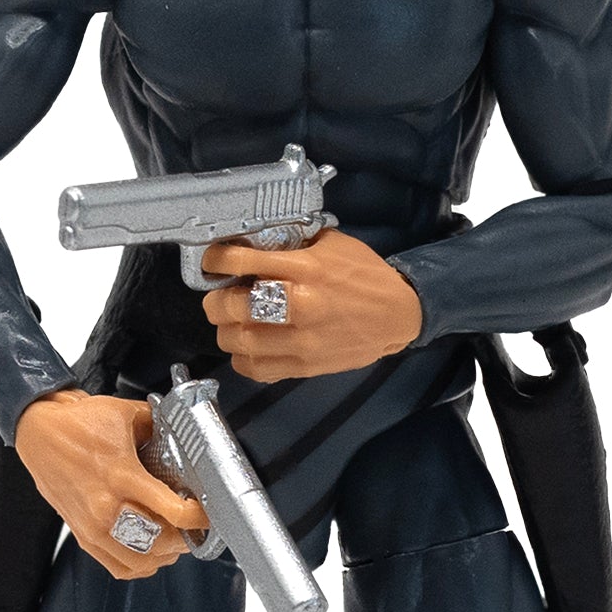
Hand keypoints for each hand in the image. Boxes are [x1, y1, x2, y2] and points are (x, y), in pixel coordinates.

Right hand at [13, 390, 209, 580]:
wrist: (37, 433)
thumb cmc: (77, 424)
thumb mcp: (125, 414)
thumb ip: (158, 424)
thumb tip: (182, 430)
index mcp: (122, 476)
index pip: (171, 512)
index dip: (198, 517)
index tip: (206, 512)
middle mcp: (106, 506)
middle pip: (160, 543)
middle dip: (184, 539)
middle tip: (193, 528)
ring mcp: (93, 526)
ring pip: (140, 561)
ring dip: (163, 555)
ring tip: (174, 541)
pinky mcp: (82, 535)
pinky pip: (117, 567)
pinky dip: (139, 566)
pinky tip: (149, 552)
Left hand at [199, 229, 423, 380]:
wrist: (398, 315)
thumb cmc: (366, 275)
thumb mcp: (333, 244)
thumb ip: (295, 244)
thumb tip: (257, 244)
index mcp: (305, 268)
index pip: (243, 262)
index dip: (216, 260)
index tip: (213, 260)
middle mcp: (299, 305)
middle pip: (232, 307)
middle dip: (215, 300)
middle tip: (219, 296)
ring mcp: (301, 340)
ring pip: (238, 341)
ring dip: (226, 331)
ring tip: (232, 322)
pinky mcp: (304, 366)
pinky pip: (256, 368)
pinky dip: (242, 358)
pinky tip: (248, 346)